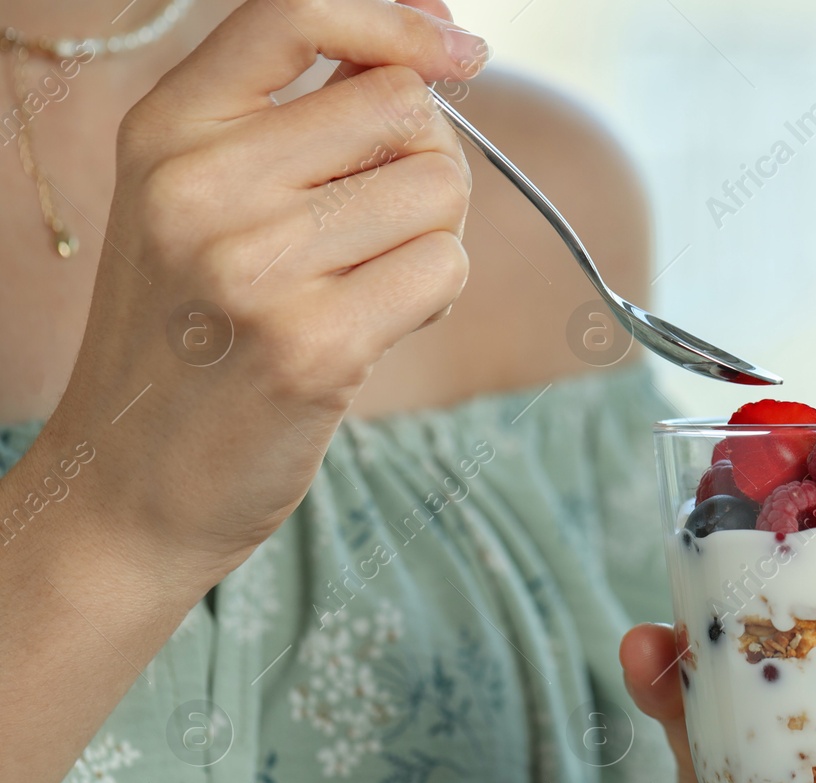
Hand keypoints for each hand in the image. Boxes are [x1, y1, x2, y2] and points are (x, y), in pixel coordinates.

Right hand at [44, 0, 482, 589]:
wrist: (131, 482)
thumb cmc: (195, 334)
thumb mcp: (206, 202)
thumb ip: (304, 115)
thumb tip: (438, 37)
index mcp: (167, 130)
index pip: (294, 14)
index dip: (400, 22)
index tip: (463, 52)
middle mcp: (199, 186)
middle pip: (402, 108)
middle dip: (427, 160)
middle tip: (385, 224)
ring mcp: (253, 267)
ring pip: (438, 189)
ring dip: (431, 237)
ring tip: (365, 285)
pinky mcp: (313, 345)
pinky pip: (443, 269)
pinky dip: (433, 297)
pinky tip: (374, 330)